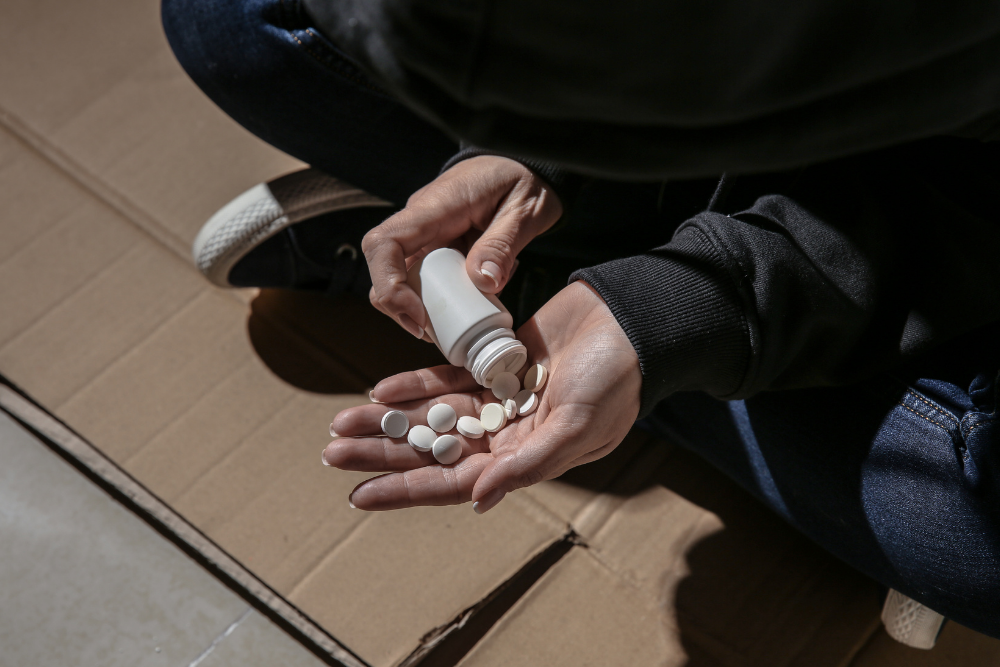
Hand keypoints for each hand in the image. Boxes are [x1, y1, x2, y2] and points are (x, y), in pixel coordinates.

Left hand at [323, 281, 641, 512]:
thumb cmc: (617, 379)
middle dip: (382, 453)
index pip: (453, 482)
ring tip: (342, 424)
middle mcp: (505, 433)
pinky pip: (447, 378)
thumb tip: (476, 500)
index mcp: (524, 457)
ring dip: (387, 420)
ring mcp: (497, 397)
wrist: (632, 321)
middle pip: (430, 448)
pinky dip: (414, 384)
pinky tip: (380, 391)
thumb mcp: (576, 426)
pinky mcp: (494, 361)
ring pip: (430, 414)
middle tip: (332, 452)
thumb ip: (528, 464)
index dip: (405, 490)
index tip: (359, 495)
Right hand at [361, 155, 561, 338]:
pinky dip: (440, 300)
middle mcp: (420, 221)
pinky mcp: (435, 246)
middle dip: (401, 307)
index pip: (384, 244)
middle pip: (383, 268)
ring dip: (421, 307)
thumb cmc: (523, 180)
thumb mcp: (526, 211)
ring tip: (459, 324)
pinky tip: (471, 305)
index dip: (390, 285)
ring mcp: (425, 234)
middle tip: (438, 335)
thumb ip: (503, 244)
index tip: (419, 316)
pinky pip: (424, 278)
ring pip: (400, 278)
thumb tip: (482, 283)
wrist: (522, 163)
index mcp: (436, 207)